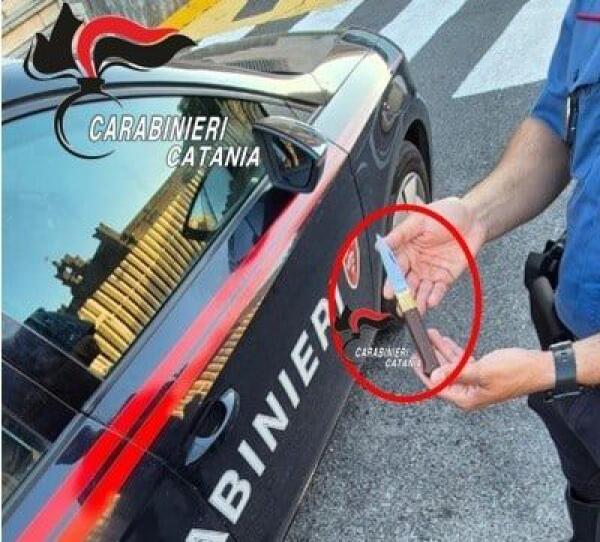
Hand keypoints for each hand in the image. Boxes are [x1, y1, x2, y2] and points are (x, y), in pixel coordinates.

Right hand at [384, 197, 486, 312]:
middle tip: (400, 305)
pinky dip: (435, 296)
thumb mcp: (419, 220)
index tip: (389, 292)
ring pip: (421, 290)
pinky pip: (439, 289)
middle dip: (403, 295)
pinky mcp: (446, 277)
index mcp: (406, 250)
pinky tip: (431, 302)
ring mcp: (431, 271)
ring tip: (415, 309)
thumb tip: (381, 245)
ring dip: (417, 300)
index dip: (392, 281)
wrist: (473, 217)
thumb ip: (400, 234)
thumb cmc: (445, 214)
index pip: (396, 268)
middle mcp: (416, 263)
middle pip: (406, 283)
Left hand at [415, 330, 554, 410]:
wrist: (539, 367)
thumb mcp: (482, 371)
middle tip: (419, 344)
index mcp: (466, 399)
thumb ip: (457, 374)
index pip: (437, 388)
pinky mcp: (480, 373)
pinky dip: (453, 352)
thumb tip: (434, 376)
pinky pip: (461, 362)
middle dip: (431, 358)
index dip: (423, 372)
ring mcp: (474, 383)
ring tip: (431, 336)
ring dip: (441, 351)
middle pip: (442, 375)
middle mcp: (468, 393)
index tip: (414, 359)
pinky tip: (444, 341)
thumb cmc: (516, 372)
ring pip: (451, 366)